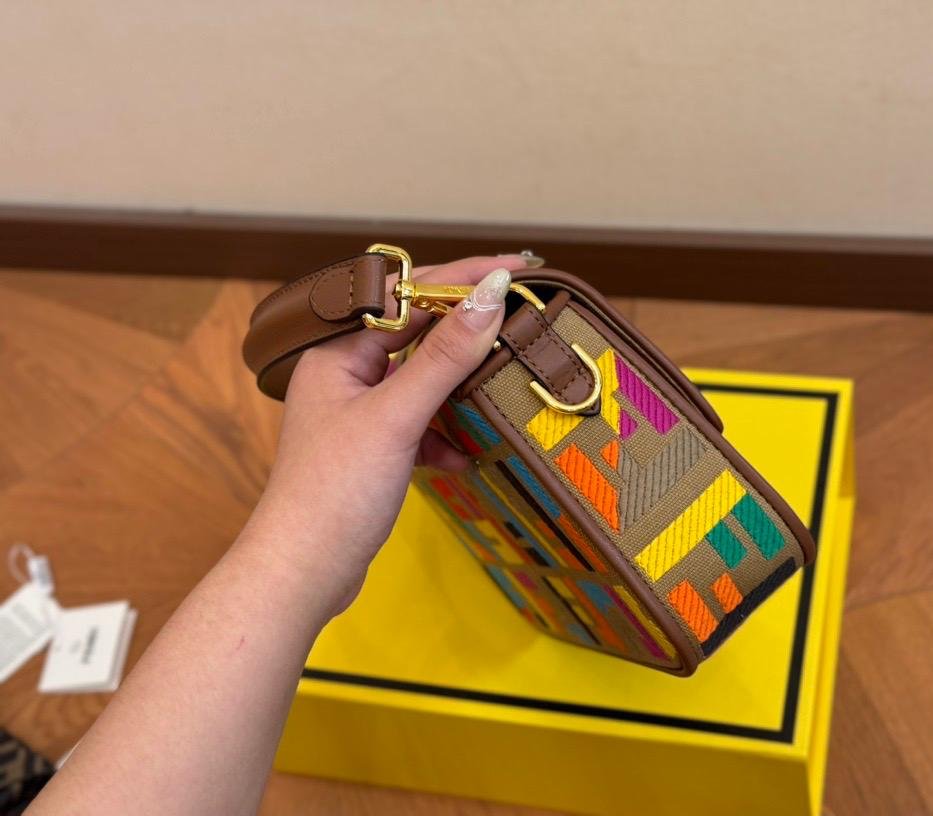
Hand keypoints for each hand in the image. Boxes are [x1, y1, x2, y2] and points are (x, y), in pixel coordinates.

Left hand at [240, 255, 524, 617]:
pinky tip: (462, 455)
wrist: (303, 574)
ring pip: (422, 381)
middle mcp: (345, 376)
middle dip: (466, 332)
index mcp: (337, 353)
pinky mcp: (374, 451)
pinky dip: (445, 435)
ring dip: (459, 388)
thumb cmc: (333, 493)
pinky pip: (421, 424)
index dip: (464, 279)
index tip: (517, 270)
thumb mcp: (396, 417)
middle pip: (417, 334)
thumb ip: (445, 355)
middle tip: (521, 316)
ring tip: (499, 384)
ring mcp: (359, 414)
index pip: (408, 296)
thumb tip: (490, 293)